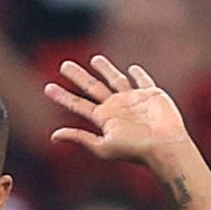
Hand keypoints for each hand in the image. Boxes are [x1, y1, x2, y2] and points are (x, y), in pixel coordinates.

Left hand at [45, 56, 195, 169]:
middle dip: (77, 76)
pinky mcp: (152, 95)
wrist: (163, 146)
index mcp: (103, 118)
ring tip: (94, 59)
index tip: (47, 87)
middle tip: (63, 64)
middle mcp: (115, 107)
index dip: (62, 96)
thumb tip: (53, 136)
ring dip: (105, 69)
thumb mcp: (102, 147)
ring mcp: (133, 100)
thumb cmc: (134, 150)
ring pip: (115, 80)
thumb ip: (80, 138)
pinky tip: (132, 68)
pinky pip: (143, 81)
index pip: (77, 104)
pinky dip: (138, 74)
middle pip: (92, 87)